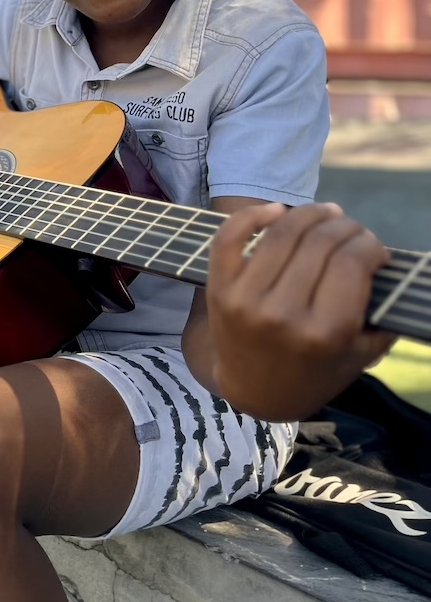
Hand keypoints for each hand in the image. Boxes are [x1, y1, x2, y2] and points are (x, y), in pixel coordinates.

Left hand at [207, 202, 395, 419]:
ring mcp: (246, 300)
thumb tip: (383, 260)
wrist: (254, 391)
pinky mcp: (218, 290)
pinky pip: (229, 238)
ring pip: (282, 234)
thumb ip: (380, 312)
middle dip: (345, 227)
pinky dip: (252, 216)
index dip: (370, 244)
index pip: (353, 262)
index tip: (374, 248)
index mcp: (325, 332)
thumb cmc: (315, 371)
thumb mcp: (360, 353)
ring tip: (326, 214)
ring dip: (310, 214)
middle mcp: (283, 314)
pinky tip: (276, 210)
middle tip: (352, 229)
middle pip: (321, 243)